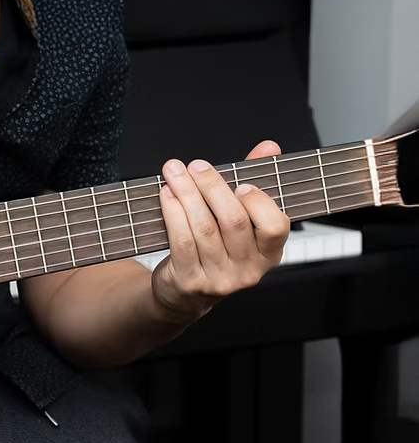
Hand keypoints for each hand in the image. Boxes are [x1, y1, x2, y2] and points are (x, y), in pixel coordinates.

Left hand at [151, 140, 289, 323]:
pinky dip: (173, 213)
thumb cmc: (217, 250)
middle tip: (196, 165)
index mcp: (269, 254)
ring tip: (174, 173)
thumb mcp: (241, 222)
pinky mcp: (190, 281)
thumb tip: (269, 147)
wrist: (185, 295)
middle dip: (212, 187)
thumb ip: (256, 184)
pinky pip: (181, 241)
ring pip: (204, 229)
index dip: (259, 203)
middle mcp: (248, 270)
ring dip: (187, 195)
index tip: (241, 182)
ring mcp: (219, 279)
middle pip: (233, 221)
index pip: (275, 226)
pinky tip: (166, 195)